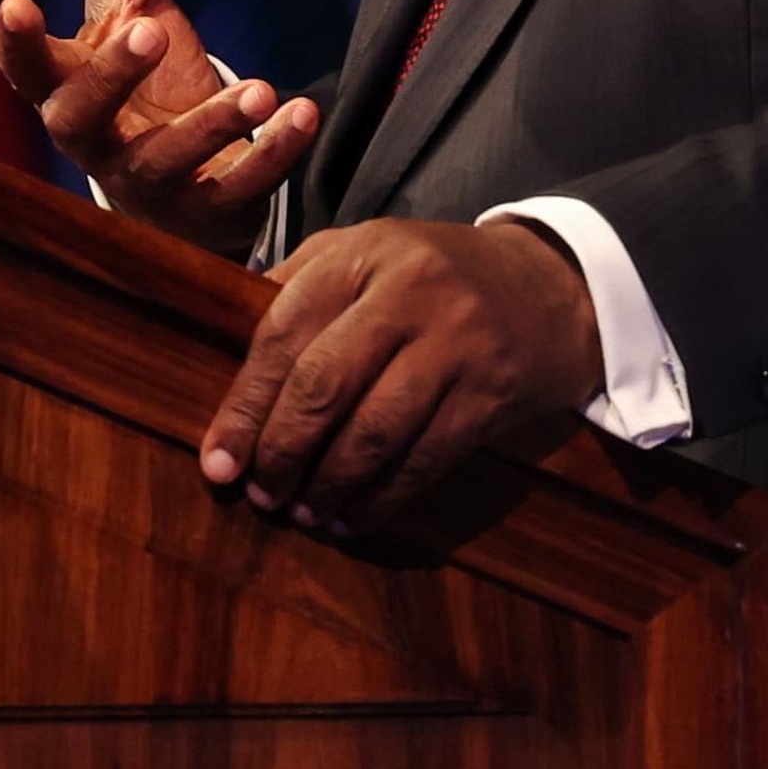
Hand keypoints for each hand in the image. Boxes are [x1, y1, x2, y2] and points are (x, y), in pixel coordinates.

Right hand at [0, 0, 316, 257]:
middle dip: (113, 76)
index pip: (28, 69)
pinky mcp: (205, 211)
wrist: (184, 182)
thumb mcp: (137, 5)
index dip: (17, 42)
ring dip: (211, 124)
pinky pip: (236, 189)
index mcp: (69, 89)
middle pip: (82, 118)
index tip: (15, 3)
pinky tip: (300, 115)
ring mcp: (150, 183)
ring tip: (259, 89)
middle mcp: (97, 142)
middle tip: (148, 30)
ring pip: (166, 162)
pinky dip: (271, 153)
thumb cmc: (146, 83)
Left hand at [198, 218, 602, 531]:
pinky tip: (351, 515)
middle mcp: (409, 293)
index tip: (219, 459)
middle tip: (259, 493)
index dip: (245, 405)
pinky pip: (423, 459)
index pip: (285, 334)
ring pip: (374, 432)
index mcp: (362, 254)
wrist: (547, 286)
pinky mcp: (489, 395)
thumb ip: (297, 290)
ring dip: (328, 484)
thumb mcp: (364, 253)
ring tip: (302, 511)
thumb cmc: (430, 276)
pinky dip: (380, 498)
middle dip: (281, 451)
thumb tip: (227, 365)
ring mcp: (455, 345)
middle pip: (324, 385)